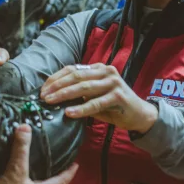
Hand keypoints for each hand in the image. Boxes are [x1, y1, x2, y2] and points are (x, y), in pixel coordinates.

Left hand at [40, 63, 158, 132]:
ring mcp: (113, 83)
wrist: (140, 114)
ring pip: (84, 88)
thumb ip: (80, 93)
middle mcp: (106, 72)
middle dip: (57, 86)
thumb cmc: (115, 106)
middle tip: (44, 96)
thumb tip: (55, 96)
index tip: (43, 89)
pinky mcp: (118, 96)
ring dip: (65, 95)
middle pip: (76, 76)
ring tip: (52, 102)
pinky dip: (81, 108)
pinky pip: (95, 103)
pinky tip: (69, 113)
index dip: (56, 78)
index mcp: (99, 68)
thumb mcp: (95, 96)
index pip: (73, 69)